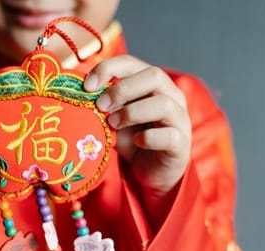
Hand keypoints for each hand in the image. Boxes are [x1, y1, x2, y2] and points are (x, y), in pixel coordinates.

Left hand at [83, 55, 191, 199]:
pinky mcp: (181, 144)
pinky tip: (136, 142)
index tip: (87, 86)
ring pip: (164, 104)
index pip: (133, 64)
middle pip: (154, 76)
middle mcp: (172, 96)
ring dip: (132, 112)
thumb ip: (106, 104)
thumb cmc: (134, 140)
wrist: (153, 172)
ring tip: (113, 124)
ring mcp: (180, 119)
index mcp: (153, 84)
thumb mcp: (116, 118)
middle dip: (123, 89)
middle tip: (101, 105)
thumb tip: (83, 94)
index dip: (109, 69)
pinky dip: (148, 138)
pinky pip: (169, 136)